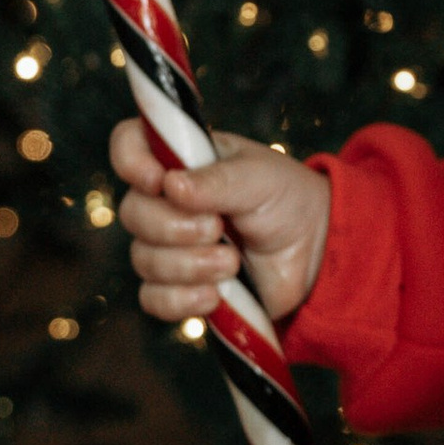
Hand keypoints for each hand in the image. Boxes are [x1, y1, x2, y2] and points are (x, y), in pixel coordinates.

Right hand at [111, 114, 330, 325]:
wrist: (314, 249)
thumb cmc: (285, 198)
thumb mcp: (259, 178)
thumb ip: (217, 180)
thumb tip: (171, 186)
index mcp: (181, 160)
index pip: (129, 144)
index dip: (130, 160)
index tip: (158, 181)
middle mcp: (166, 200)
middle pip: (132, 213)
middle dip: (173, 227)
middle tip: (219, 228)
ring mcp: (169, 245)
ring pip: (144, 260)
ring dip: (188, 265)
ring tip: (232, 263)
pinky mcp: (180, 286)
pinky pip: (154, 299)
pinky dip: (182, 300)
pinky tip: (215, 294)